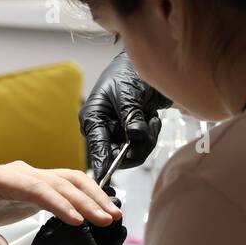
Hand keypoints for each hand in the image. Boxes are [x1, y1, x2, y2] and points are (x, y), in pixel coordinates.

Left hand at [0, 161, 121, 244]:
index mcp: (0, 178)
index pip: (36, 188)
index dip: (58, 203)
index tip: (77, 220)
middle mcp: (21, 172)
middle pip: (59, 183)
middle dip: (85, 201)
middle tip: (107, 220)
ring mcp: (33, 175)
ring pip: (69, 179)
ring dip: (93, 195)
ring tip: (113, 215)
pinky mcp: (41, 183)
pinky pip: (68, 184)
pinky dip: (88, 194)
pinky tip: (103, 207)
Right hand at [81, 49, 172, 178]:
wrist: (145, 67)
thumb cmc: (127, 74)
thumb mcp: (128, 93)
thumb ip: (131, 117)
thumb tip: (135, 137)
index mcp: (93, 119)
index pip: (97, 146)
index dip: (102, 162)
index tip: (105, 177)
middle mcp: (103, 130)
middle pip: (118, 155)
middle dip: (138, 146)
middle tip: (149, 128)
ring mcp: (118, 134)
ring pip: (134, 152)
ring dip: (148, 139)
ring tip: (151, 119)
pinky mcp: (131, 135)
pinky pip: (143, 146)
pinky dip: (152, 134)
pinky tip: (152, 119)